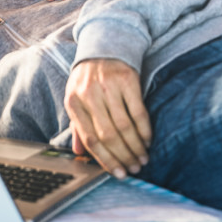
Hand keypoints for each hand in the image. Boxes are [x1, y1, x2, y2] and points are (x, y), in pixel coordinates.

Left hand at [65, 58, 150, 177]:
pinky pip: (138, 111)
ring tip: (143, 159)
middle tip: (135, 169)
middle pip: (108, 135)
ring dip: (136, 147)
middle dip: (123, 156)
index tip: (119, 173)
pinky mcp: (127, 80)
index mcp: (73, 102)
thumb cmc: (89, 81)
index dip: (105, 159)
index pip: (89, 138)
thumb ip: (77, 126)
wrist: (104, 48)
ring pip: (124, 126)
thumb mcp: (76, 99)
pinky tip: (148, 140)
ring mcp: (108, 87)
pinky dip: (144, 129)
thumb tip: (78, 153)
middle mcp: (89, 95)